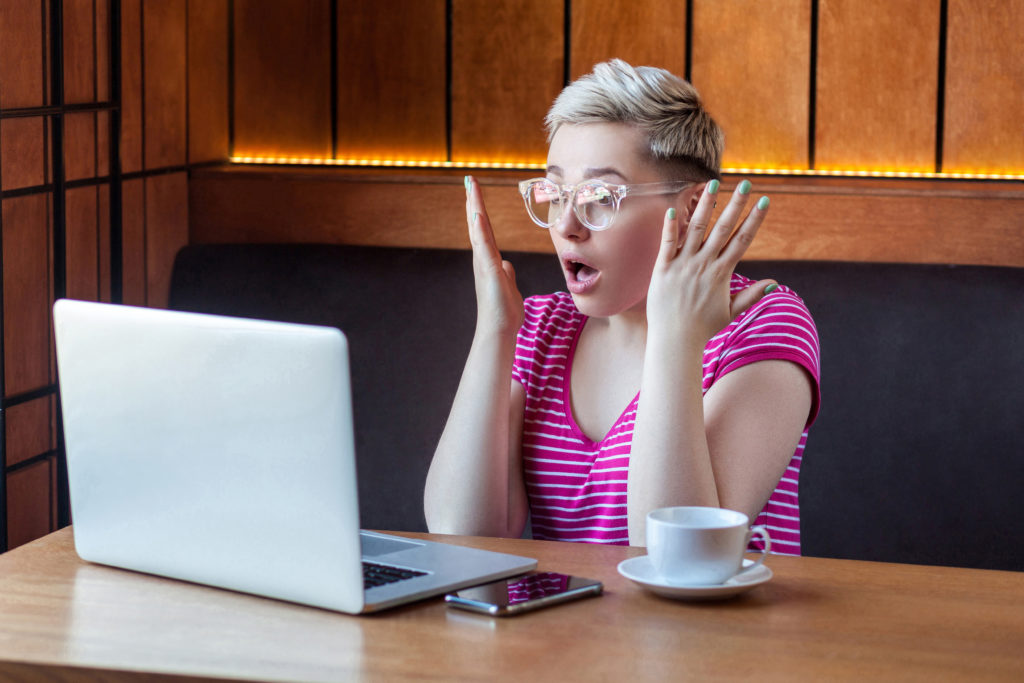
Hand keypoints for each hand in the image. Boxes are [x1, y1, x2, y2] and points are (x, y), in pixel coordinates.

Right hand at [465, 176, 523, 335]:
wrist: (500, 329)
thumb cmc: (504, 311)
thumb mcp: (508, 285)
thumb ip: (506, 272)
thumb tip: (506, 264)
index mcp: (489, 259)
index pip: (485, 229)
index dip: (480, 209)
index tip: (476, 190)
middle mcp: (483, 258)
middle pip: (477, 223)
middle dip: (473, 201)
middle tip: (469, 180)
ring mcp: (484, 263)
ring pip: (478, 229)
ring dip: (474, 207)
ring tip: (471, 188)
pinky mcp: (489, 270)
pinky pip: (484, 245)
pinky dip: (480, 230)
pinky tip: (477, 215)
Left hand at [646, 180, 775, 346]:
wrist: (675, 340)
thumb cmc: (702, 327)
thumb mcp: (730, 312)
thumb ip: (751, 295)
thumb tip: (774, 283)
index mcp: (722, 273)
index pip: (742, 240)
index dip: (754, 219)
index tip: (764, 200)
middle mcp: (704, 265)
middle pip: (723, 229)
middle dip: (736, 204)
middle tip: (746, 183)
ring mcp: (682, 265)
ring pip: (695, 229)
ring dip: (705, 205)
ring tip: (712, 183)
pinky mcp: (662, 269)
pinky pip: (666, 243)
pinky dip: (669, 226)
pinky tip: (671, 207)